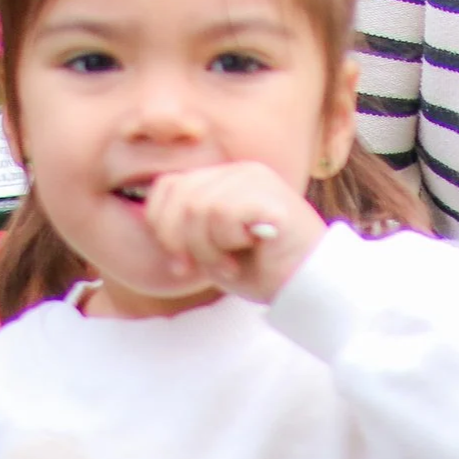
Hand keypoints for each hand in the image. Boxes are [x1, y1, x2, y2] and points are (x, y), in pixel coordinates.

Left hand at [145, 162, 326, 302]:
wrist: (309, 287)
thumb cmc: (262, 269)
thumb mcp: (211, 247)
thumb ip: (185, 225)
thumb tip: (149, 217)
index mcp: (226, 178)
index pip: (167, 187)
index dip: (162, 227)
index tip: (181, 262)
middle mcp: (241, 171)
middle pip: (178, 196)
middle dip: (180, 241)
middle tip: (204, 266)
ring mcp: (257, 180)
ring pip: (197, 208)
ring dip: (206, 249)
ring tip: (229, 263)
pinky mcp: (270, 198)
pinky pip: (221, 215)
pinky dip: (223, 245)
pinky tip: (244, 256)